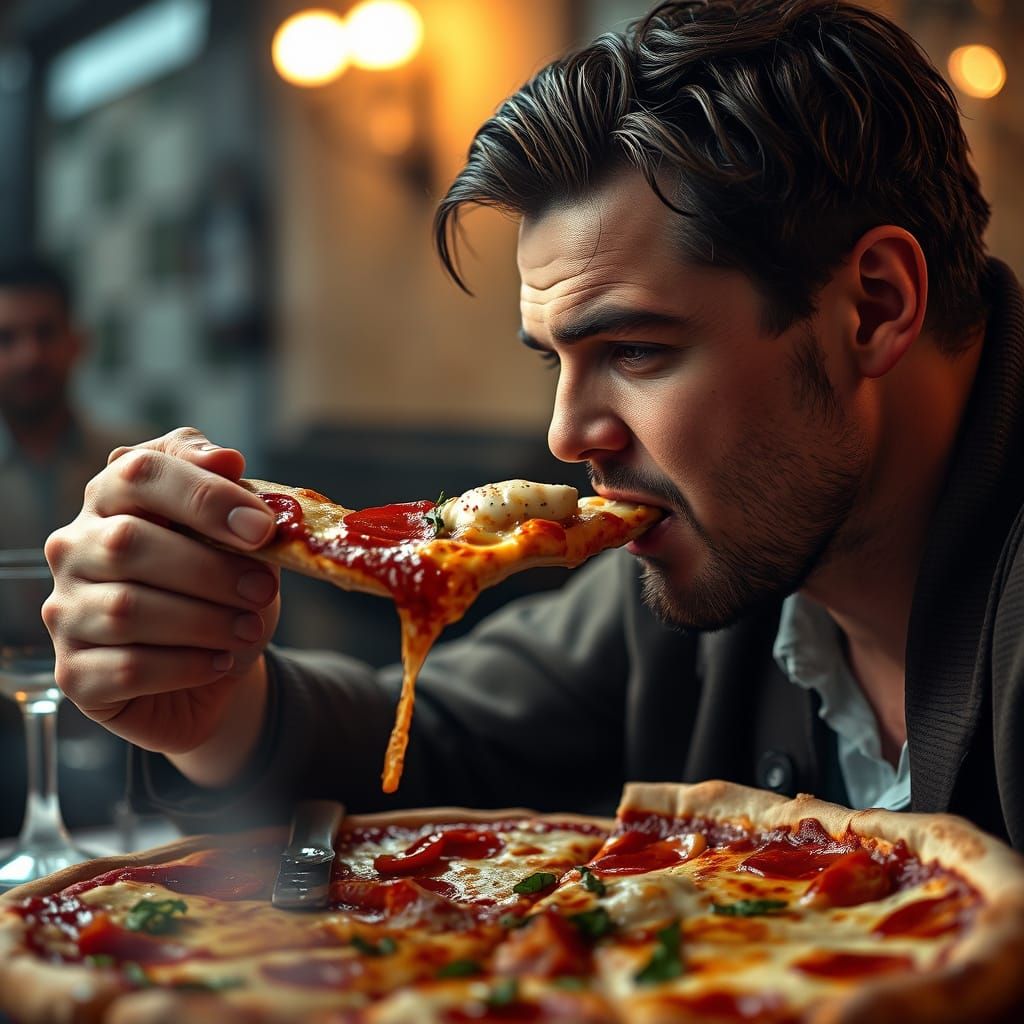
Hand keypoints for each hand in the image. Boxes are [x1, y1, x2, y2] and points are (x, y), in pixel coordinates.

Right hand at [43, 427, 280, 768]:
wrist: (219, 669)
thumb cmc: (224, 588)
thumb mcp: (240, 536)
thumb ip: (231, 492)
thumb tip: (227, 458)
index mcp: (112, 498)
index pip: (139, 472)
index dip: (203, 496)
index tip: (261, 529)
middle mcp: (75, 548)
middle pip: (128, 543)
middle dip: (210, 569)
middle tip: (261, 590)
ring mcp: (66, 611)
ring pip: (126, 610)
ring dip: (204, 621)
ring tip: (248, 628)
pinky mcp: (75, 673)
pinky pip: (127, 668)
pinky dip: (187, 665)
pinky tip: (220, 661)